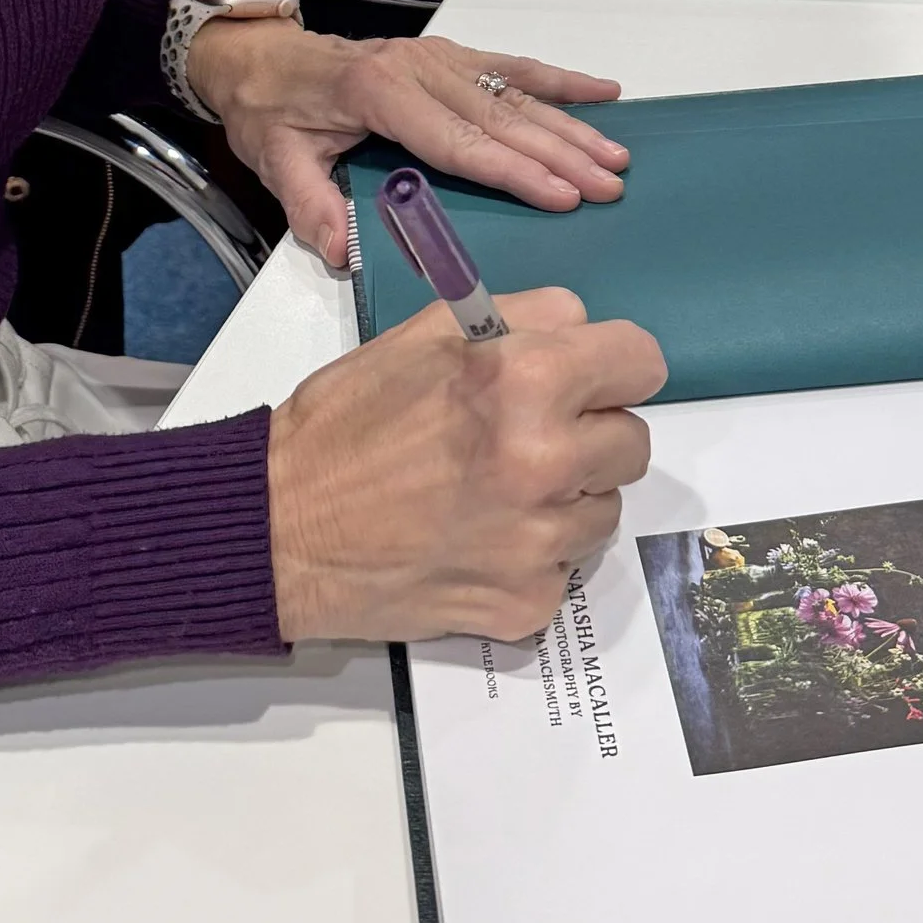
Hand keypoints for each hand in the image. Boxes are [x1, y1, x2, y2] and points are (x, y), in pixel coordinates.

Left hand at [183, 21, 627, 271]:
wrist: (262, 58)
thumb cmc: (273, 111)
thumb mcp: (277, 161)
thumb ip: (310, 205)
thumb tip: (343, 251)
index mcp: (378, 92)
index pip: (457, 140)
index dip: (513, 170)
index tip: (562, 195)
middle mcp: (419, 67)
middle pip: (500, 117)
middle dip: (561, 153)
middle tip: (610, 185)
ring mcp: (439, 57)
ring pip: (516, 92)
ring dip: (571, 124)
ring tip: (618, 155)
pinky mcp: (449, 56)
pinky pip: (513, 66)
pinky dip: (560, 80)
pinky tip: (604, 92)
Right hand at [268, 287, 666, 640]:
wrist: (280, 529)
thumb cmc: (345, 423)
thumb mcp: (426, 334)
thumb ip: (521, 320)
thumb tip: (583, 329)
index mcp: (524, 380)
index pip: (642, 361)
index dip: (612, 365)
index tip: (588, 378)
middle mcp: (546, 461)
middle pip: (633, 440)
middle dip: (590, 433)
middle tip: (529, 436)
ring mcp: (540, 542)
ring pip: (605, 508)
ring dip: (566, 497)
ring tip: (493, 490)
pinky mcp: (527, 602)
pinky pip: (565, 567)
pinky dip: (531, 554)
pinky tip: (474, 539)